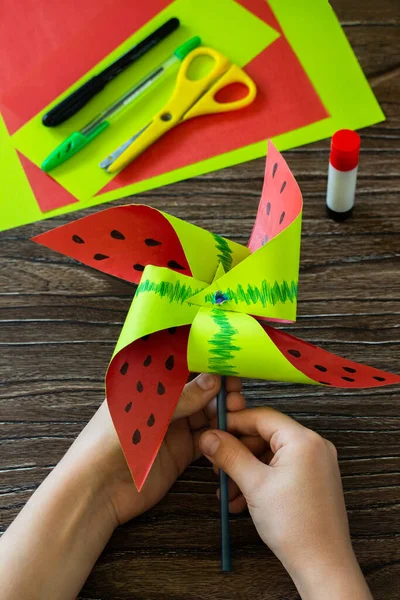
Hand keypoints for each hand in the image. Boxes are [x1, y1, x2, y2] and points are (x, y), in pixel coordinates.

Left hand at [67, 374, 244, 526]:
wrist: (97, 489)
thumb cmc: (111, 440)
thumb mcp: (149, 411)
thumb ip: (183, 396)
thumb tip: (214, 379)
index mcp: (147, 384)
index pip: (179, 363)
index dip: (203, 359)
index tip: (228, 356)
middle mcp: (162, 403)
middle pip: (198, 389)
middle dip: (219, 387)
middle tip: (236, 390)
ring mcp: (173, 427)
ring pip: (206, 412)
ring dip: (223, 410)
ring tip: (238, 410)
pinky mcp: (181, 452)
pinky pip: (207, 438)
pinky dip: (221, 434)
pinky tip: (233, 431)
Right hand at [200, 407, 372, 599]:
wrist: (322, 565)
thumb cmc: (296, 526)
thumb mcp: (254, 484)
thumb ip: (229, 455)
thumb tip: (209, 436)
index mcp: (303, 440)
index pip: (262, 416)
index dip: (233, 423)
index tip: (213, 432)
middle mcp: (314, 446)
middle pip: (265, 435)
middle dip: (238, 451)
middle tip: (217, 465)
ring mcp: (317, 464)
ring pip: (271, 455)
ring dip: (246, 469)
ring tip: (229, 489)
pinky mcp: (315, 480)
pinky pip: (282, 469)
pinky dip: (261, 479)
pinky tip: (243, 499)